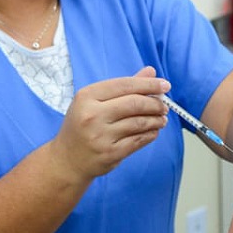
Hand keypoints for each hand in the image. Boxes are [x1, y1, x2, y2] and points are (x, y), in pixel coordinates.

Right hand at [53, 66, 168, 179]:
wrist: (67, 160)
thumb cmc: (82, 126)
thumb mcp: (94, 102)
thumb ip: (123, 87)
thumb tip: (151, 72)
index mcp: (86, 96)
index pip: (125, 85)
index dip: (149, 84)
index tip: (165, 85)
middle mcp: (92, 115)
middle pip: (134, 103)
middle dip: (155, 103)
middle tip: (164, 105)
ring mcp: (100, 136)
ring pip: (139, 123)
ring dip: (156, 120)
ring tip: (162, 118)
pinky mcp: (110, 154)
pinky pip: (138, 140)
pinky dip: (151, 134)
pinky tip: (154, 131)